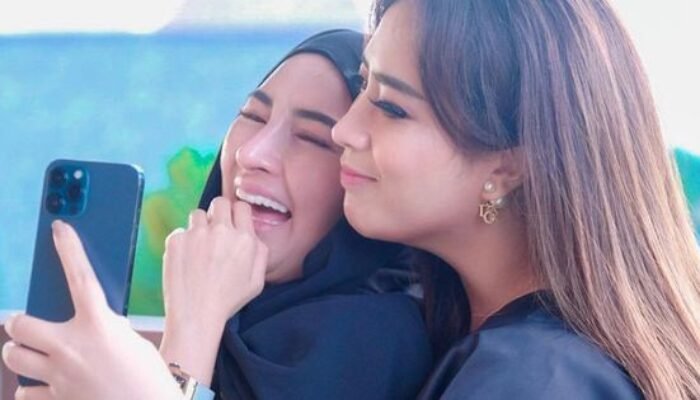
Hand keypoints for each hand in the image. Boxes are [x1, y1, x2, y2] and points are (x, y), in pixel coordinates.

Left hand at [2, 220, 182, 399]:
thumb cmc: (149, 377)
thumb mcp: (132, 342)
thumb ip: (106, 329)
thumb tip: (89, 327)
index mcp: (98, 326)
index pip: (79, 277)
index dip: (69, 249)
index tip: (60, 230)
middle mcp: (71, 348)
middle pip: (19, 325)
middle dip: (18, 323)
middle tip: (26, 324)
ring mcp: (59, 376)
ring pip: (13, 357)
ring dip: (19, 353)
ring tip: (31, 353)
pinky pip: (25, 393)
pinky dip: (31, 388)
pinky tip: (43, 385)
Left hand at [160, 197, 267, 384]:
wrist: (195, 316)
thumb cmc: (227, 301)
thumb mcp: (257, 281)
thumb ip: (260, 252)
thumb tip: (253, 234)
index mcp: (244, 239)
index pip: (241, 207)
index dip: (237, 214)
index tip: (232, 223)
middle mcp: (221, 232)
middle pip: (220, 202)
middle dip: (218, 213)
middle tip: (215, 230)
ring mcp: (196, 234)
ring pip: (198, 214)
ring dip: (200, 226)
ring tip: (199, 247)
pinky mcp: (176, 240)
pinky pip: (180, 231)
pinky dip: (183, 243)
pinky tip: (186, 261)